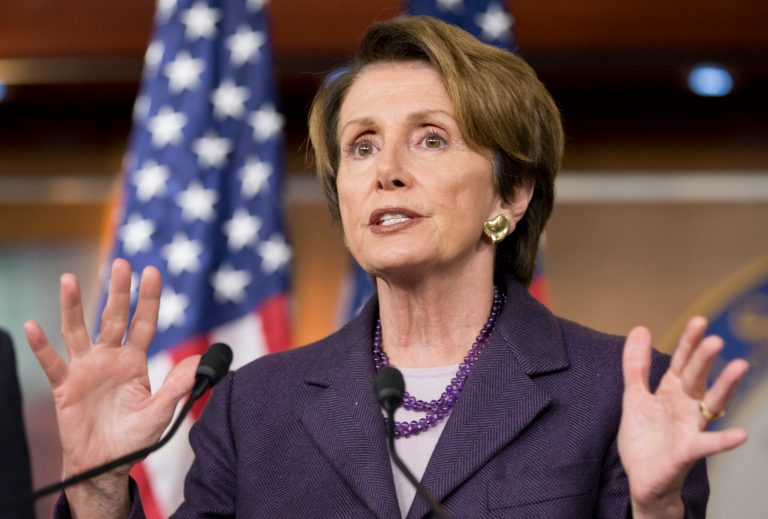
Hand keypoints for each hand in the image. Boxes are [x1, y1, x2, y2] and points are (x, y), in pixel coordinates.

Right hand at [25, 259, 197, 515]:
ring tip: (69, 279)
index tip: (152, 272)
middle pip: (113, 318)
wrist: (105, 465)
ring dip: (72, 306)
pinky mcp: (65, 387)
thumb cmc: (133, 438)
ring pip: (78, 331)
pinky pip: (52, 364)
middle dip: (117, 291)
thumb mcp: (161, 412)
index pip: (143, 323)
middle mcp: (110, 358)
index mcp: (135, 361)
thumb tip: (199, 360)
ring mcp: (86, 370)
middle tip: (121, 263)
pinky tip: (34, 326)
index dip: (148, 299)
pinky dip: (42, 346)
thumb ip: (177, 386)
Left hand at [617, 316, 748, 517]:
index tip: (700, 320)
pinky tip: (740, 435)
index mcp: (671, 391)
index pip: (682, 361)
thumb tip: (641, 329)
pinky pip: (708, 445)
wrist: (641, 479)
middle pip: (696, 377)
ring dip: (726, 386)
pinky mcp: (687, 452)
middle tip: (715, 338)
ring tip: (740, 367)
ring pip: (711, 403)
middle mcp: (686, 406)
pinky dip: (724, 440)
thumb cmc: (644, 438)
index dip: (689, 342)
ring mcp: (689, 428)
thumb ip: (636, 365)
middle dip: (704, 358)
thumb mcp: (634, 396)